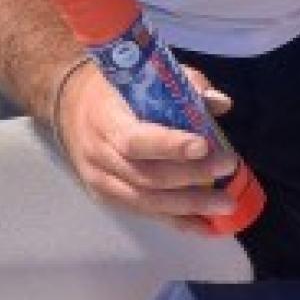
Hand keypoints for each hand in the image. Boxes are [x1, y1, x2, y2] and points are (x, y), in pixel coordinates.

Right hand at [53, 59, 239, 229]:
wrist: (70, 107)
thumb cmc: (115, 88)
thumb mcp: (143, 74)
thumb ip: (182, 86)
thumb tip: (219, 103)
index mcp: (106, 119)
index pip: (136, 140)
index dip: (170, 146)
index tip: (204, 145)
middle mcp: (99, 155)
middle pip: (146, 176)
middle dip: (191, 176)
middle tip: (228, 168)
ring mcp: (101, 181)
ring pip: (147, 202)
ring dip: (189, 206)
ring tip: (226, 204)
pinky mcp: (108, 198)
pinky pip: (145, 213)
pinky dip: (177, 221)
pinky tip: (206, 226)